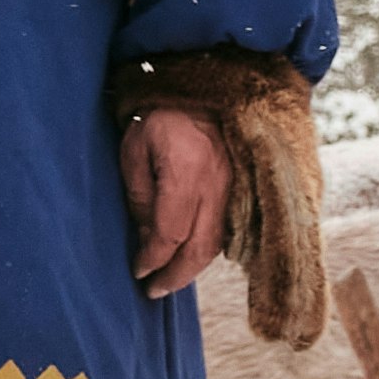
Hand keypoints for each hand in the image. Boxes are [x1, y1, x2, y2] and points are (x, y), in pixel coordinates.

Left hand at [123, 102, 229, 301]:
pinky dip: (208, 250)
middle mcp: (217, 184)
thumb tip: (145, 240)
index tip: (138, 271)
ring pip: (217, 244)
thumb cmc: (160, 116)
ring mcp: (235, 187)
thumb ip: (140, 196)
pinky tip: (191, 257)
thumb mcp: (135, 148)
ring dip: (193, 268)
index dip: (153, 259)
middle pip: (200, 249)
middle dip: (175, 276)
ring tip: (170, 279)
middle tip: (154, 291)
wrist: (203, 87)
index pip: (170, 233)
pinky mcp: (243, 188)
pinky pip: (228, 230)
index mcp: (187, 171)